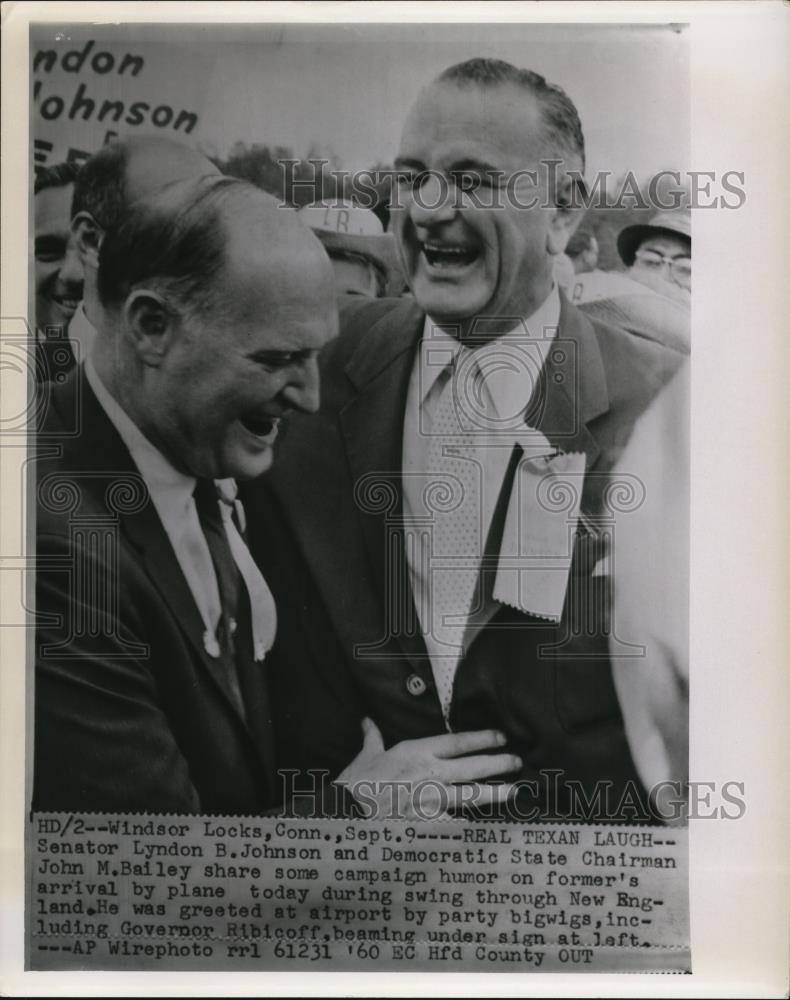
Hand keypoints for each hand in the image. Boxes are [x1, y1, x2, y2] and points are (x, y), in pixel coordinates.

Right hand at [335, 718, 520, 819]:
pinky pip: (455, 825)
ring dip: (494, 793)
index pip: (457, 742)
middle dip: (497, 764)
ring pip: (470, 796)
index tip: (500, 737)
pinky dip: (471, 826)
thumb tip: (368, 722)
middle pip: (471, 767)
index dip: (482, 739)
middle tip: (517, 761)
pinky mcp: (428, 826)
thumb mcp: (365, 756)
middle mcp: (428, 774)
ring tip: (513, 791)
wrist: (345, 816)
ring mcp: (430, 802)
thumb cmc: (355, 785)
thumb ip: (372, 738)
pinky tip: (487, 828)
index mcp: (416, 753)